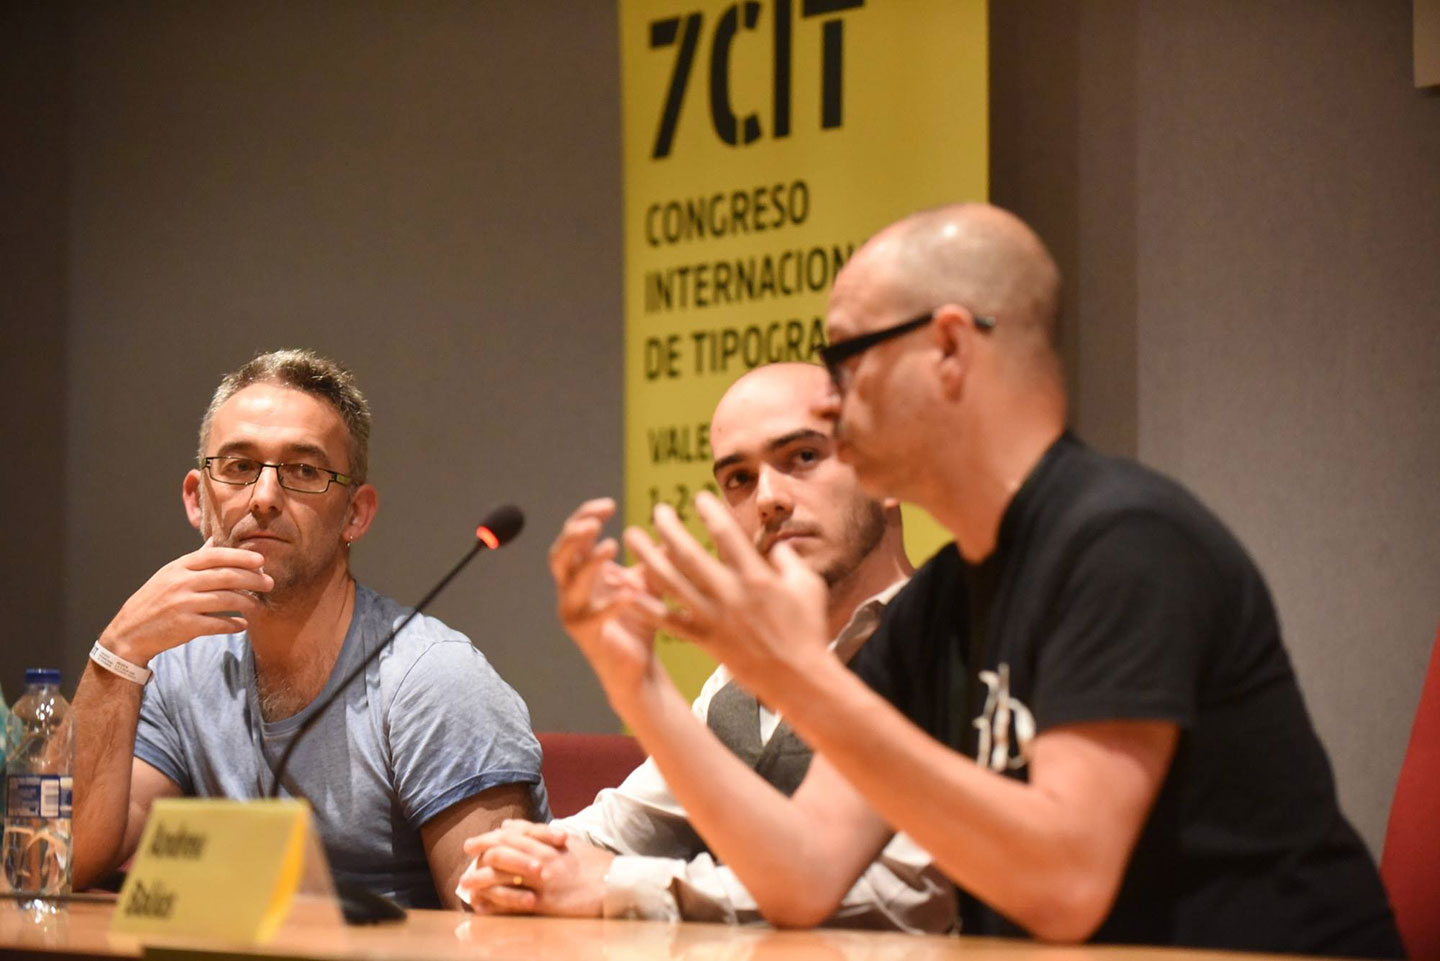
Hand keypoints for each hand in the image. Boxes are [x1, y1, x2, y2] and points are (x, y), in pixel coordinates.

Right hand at [98, 539, 272, 664]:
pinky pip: (218, 624)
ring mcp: (182, 605)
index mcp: (179, 567)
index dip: (240, 556)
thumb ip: (196, 559)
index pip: (215, 556)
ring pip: (226, 600)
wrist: (129, 632)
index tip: (261, 560)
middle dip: (253, 579)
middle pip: (226, 577)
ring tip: (259, 604)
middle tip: (269, 582)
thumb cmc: (154, 600)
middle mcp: (180, 583)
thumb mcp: (170, 574)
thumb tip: (215, 540)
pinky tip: (242, 624)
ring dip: (248, 602)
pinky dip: (234, 625)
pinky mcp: (185, 627)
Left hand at [459, 819, 613, 917]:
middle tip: (464, 861)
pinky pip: (512, 903)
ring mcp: (542, 882)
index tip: (470, 844)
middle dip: (477, 857)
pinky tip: (483, 905)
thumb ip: (537, 832)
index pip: (509, 836)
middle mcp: (542, 859)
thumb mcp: (567, 841)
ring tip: (465, 885)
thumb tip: (507, 825)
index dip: (486, 838)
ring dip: (479, 881)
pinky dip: (494, 903)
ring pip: (501, 877)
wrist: (616, 886)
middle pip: (500, 853)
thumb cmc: (593, 864)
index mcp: (548, 843)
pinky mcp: (545, 905)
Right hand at [548, 498, 665, 696]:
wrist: (639, 665)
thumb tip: (675, 528)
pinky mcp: (585, 634)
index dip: (585, 517)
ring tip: (610, 546)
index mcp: (582, 572)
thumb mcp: (648, 580)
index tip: (609, 505)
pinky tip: (629, 592)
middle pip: (558, 555)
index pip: (573, 537)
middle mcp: (570, 589)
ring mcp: (573, 612)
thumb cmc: (638, 620)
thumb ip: (653, 557)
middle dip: (574, 535)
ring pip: (570, 582)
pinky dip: (610, 602)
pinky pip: (592, 615)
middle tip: (595, 522)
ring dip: (588, 563)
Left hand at [623, 493, 830, 707]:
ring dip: (647, 557)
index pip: (726, 534)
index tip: (699, 497)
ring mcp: (713, 618)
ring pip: (671, 583)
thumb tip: (774, 540)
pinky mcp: (704, 639)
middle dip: (669, 528)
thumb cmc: (808, 629)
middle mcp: (730, 594)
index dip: (709, 510)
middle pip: (689, 554)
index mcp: (756, 577)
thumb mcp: (808, 585)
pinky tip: (625, 591)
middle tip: (657, 510)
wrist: (797, 678)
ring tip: (631, 537)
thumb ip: (787, 559)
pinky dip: (645, 606)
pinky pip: (668, 620)